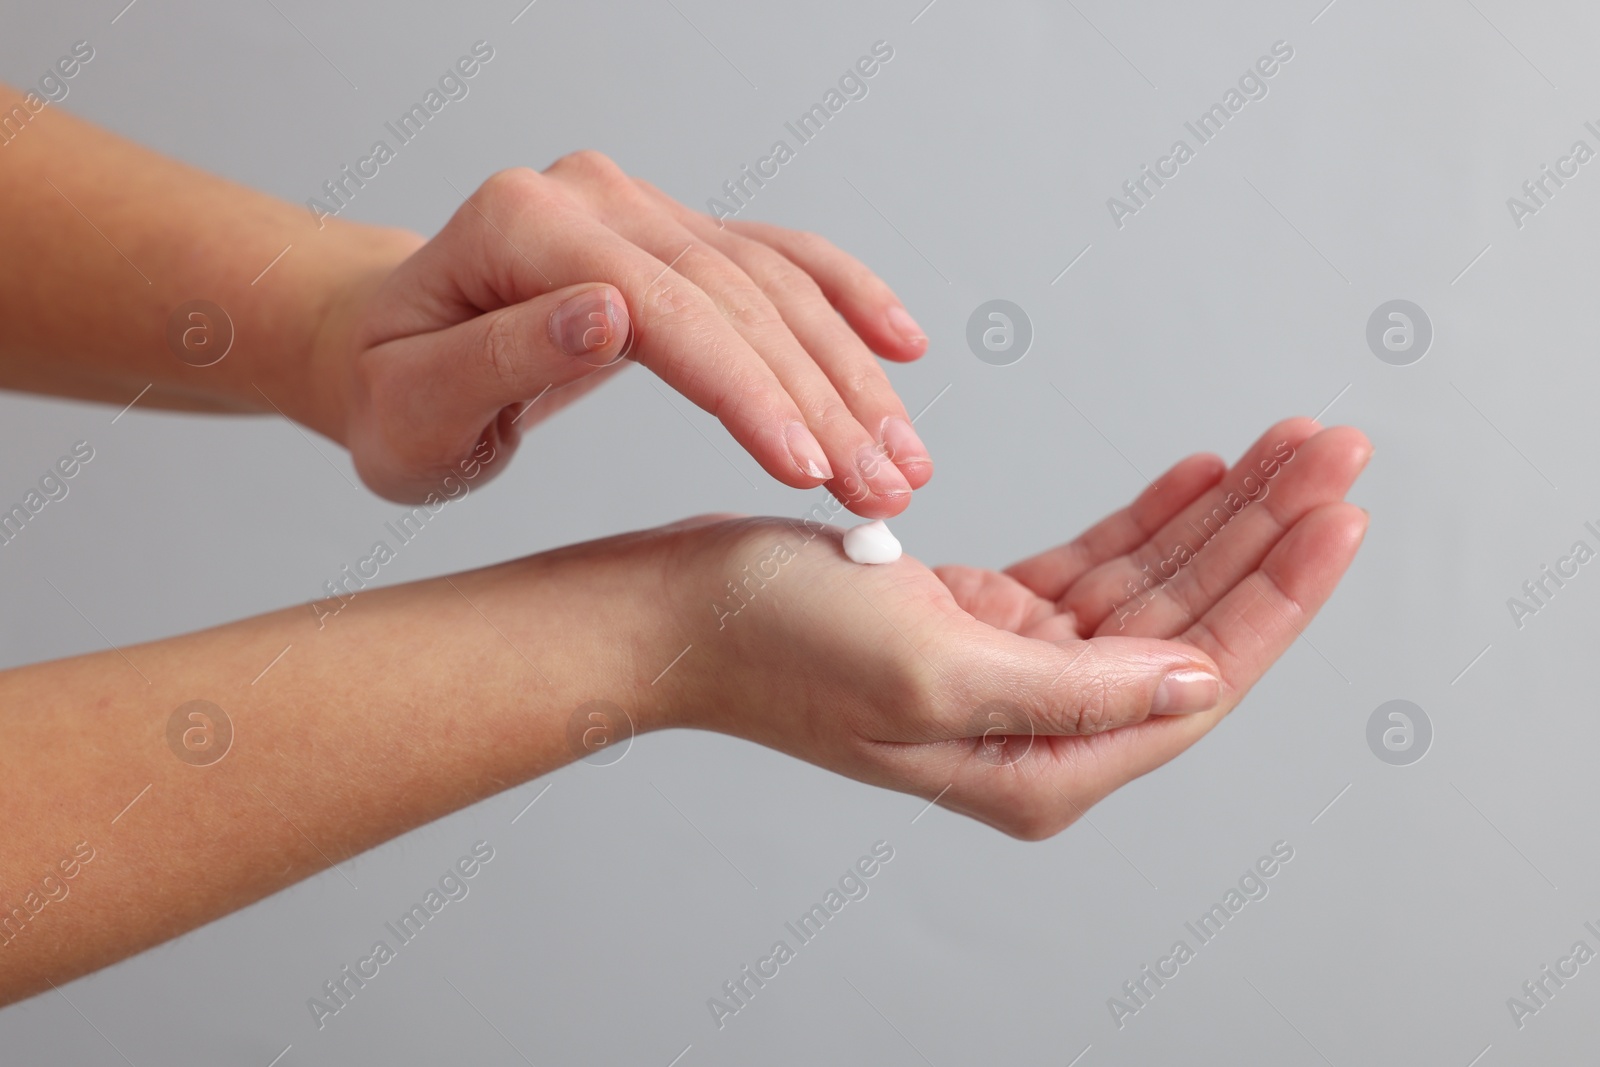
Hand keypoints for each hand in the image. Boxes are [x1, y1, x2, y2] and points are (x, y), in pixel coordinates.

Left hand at [312, 152, 931, 511]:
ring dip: (850, 371)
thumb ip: (502, 359)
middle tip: (885, 488)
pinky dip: (844, 300)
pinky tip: (899, 345)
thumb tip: (608, 315)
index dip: (748, 391)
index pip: (668, 308)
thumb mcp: (411, 407)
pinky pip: (776, 258)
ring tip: (904, 458)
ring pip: (776, 281)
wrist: (382, 348)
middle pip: (739, 295)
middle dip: (823, 398)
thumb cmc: (389, 392)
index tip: (809, 470)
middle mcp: (594, 199)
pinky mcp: (673, 235)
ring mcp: (640, 210)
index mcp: (525, 226)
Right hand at [657, 418, 1369, 837]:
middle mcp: (1037, 727)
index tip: (1337, 514)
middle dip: (1265, 536)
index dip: (1276, 595)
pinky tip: (1196, 477)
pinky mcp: (983, 617)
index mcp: (1037, 763)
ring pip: (1149, 587)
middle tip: (1333, 453)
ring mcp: (1014, 669)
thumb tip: (1197, 687)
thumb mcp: (933, 671)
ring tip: (1287, 447)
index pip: (1195, 680)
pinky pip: (1092, 566)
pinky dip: (1146, 518)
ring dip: (1217, 516)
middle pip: (1187, 624)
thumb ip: (1077, 693)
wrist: (677, 609)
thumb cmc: (775, 648)